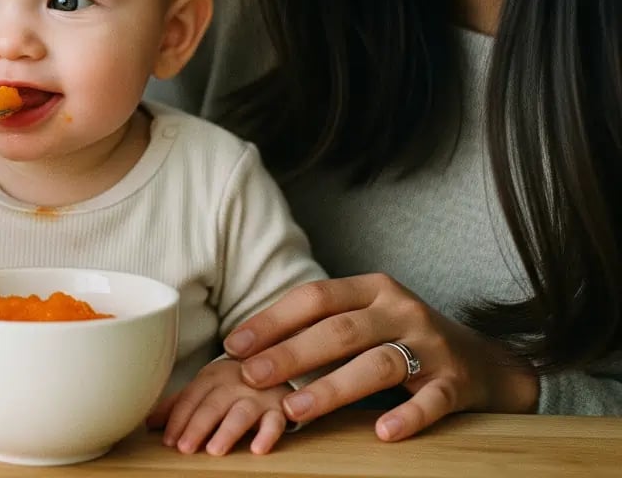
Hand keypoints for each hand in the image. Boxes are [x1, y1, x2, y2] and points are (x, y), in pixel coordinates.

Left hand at [147, 359, 291, 455]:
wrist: (276, 366)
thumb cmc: (234, 384)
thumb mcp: (206, 389)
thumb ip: (180, 404)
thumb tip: (149, 422)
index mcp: (212, 376)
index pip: (191, 397)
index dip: (178, 419)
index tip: (168, 440)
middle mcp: (235, 381)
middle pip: (212, 404)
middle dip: (197, 426)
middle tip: (184, 447)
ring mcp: (258, 394)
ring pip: (241, 412)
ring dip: (227, 430)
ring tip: (214, 450)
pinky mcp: (279, 408)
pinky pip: (276, 421)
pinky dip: (268, 435)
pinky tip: (258, 449)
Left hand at [222, 274, 538, 441]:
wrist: (486, 361)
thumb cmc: (402, 339)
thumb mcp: (364, 320)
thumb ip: (316, 328)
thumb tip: (242, 351)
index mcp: (372, 289)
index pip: (315, 297)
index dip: (272, 320)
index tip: (235, 345)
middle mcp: (401, 310)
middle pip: (339, 330)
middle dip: (290, 354)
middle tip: (251, 377)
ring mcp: (431, 345)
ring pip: (376, 364)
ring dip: (332, 388)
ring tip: (294, 411)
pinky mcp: (456, 382)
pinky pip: (431, 400)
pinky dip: (408, 416)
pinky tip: (382, 432)